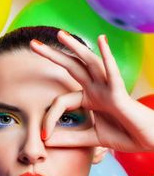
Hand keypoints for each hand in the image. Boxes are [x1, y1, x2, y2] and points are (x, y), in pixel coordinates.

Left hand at [29, 30, 153, 151]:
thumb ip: (70, 138)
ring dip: (75, 48)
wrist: (146, 141)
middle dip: (52, 56)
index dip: (50, 118)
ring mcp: (108, 88)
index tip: (44, 136)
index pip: (61, 101)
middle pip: (71, 68)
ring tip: (60, 35)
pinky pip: (113, 73)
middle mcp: (96, 89)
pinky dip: (107, 57)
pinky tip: (102, 40)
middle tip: (33, 45)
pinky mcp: (120, 93)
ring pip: (89, 64)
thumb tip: (46, 141)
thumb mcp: (91, 139)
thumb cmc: (123, 136)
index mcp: (89, 99)